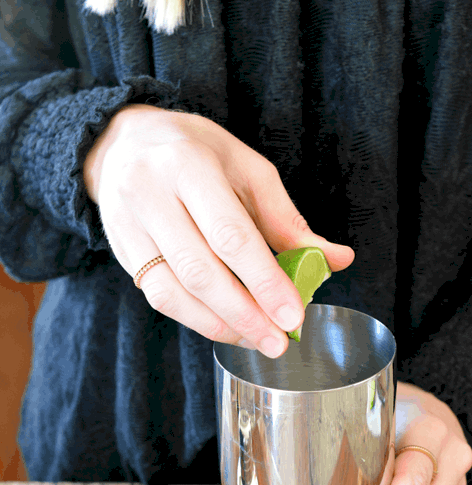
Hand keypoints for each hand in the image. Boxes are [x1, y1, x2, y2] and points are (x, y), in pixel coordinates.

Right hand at [83, 104, 353, 356]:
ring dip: (221, 325)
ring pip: (175, 292)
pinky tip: (228, 327)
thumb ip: (287, 220)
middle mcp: (150, 194)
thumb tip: (335, 260)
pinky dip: (198, 320)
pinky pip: (160, 298)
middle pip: (200, 270)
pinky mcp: (123, 253)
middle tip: (278, 340)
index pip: (230, 234)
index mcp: (189, 164)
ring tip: (258, 339)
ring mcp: (130, 226)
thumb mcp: (247, 170)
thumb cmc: (196, 153)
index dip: (263, 280)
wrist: (122, 143)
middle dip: (245, 313)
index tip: (292, 314)